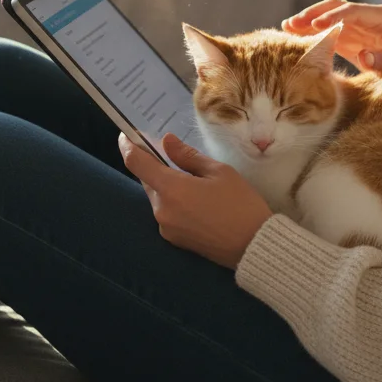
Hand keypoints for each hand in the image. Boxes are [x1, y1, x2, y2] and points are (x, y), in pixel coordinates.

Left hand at [118, 132, 272, 268]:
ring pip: (158, 197)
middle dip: (154, 166)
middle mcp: (161, 210)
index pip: (136, 163)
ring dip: (166, 185)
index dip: (128, 146)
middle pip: (147, 181)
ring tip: (191, 180)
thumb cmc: (240, 203)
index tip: (127, 136)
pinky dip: (173, 202)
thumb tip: (166, 141)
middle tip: (170, 155)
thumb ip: (187, 156)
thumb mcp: (218, 172)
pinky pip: (166, 213)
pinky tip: (194, 200)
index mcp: (171, 189)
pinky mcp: (174, 240)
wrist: (254, 246)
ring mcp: (166, 227)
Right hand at [281, 0, 381, 79]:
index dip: (333, 17)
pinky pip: (330, 32)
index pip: (354, 12)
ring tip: (286, 27)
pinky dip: (314, 33)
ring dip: (310, 21)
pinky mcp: (354, 39)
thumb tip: (364, 56)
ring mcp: (360, 27)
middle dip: (314, 14)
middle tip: (292, 23)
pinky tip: (296, 38)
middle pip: (337, 8)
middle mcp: (370, 17)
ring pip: (330, 17)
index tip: (314, 24)